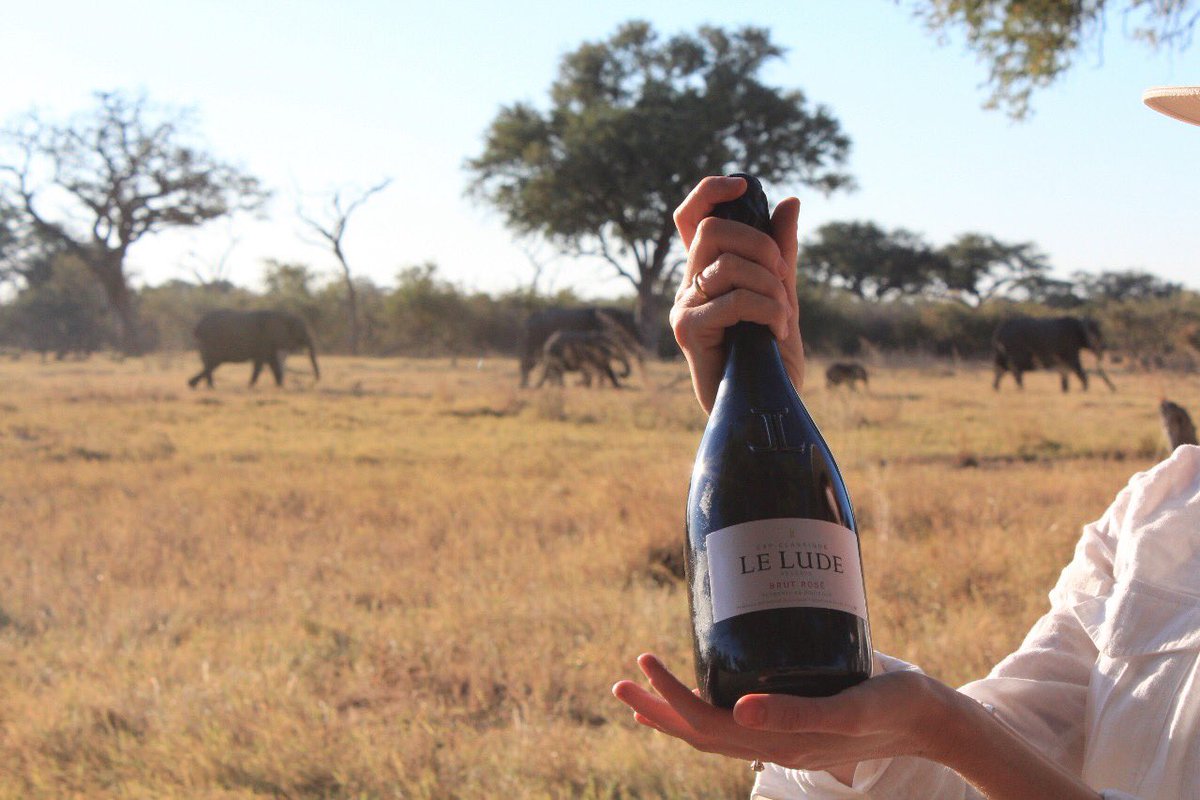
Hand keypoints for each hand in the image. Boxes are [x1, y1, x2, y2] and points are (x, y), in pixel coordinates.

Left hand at [611, 653, 948, 774]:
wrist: (931, 720)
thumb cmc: (892, 707)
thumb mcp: (847, 708)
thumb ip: (796, 713)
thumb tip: (739, 711)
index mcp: (779, 743)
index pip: (706, 726)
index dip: (669, 699)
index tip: (643, 663)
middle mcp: (773, 746)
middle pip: (700, 734)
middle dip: (657, 710)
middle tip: (622, 681)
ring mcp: (782, 739)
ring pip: (714, 733)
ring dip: (674, 713)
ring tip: (641, 691)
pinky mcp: (793, 723)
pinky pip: (736, 725)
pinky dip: (705, 711)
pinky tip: (700, 691)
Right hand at [670, 175, 804, 413]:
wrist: (768, 406)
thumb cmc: (771, 358)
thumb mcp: (783, 294)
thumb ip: (781, 253)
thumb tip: (789, 202)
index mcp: (709, 271)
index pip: (693, 216)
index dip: (711, 191)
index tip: (744, 185)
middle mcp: (690, 284)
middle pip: (712, 229)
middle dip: (759, 244)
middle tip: (781, 277)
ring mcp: (684, 305)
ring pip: (726, 264)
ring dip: (769, 287)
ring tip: (783, 318)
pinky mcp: (687, 329)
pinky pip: (732, 299)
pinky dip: (765, 311)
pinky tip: (775, 334)